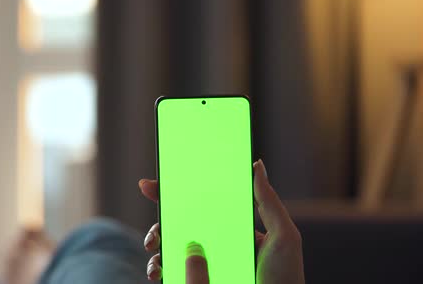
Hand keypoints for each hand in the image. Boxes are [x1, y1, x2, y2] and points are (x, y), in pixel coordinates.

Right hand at [138, 159, 304, 283]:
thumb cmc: (285, 276)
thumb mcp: (284, 236)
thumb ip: (268, 202)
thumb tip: (256, 165)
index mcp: (230, 226)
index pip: (200, 203)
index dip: (177, 192)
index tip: (156, 184)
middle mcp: (213, 243)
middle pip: (178, 222)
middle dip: (159, 214)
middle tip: (152, 214)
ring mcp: (202, 264)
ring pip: (169, 246)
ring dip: (154, 240)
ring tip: (154, 244)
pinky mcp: (195, 280)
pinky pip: (170, 272)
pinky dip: (157, 268)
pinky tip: (159, 269)